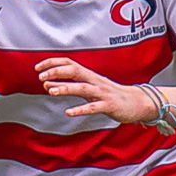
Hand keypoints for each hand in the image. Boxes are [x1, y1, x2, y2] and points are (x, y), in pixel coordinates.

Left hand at [35, 57, 155, 122]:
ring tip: (50, 91)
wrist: (138, 103)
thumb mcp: (88, 89)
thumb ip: (69, 86)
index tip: (37, 67)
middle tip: (40, 76)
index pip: (69, 63)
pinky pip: (93, 107)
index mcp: (89, 75)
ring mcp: (102, 93)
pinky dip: (81, 109)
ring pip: (82, 88)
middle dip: (57, 72)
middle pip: (75, 71)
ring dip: (66, 88)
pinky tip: (69, 112)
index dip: (53, 63)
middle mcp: (95, 81)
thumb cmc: (110, 95)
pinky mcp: (109, 106)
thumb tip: (46, 84)